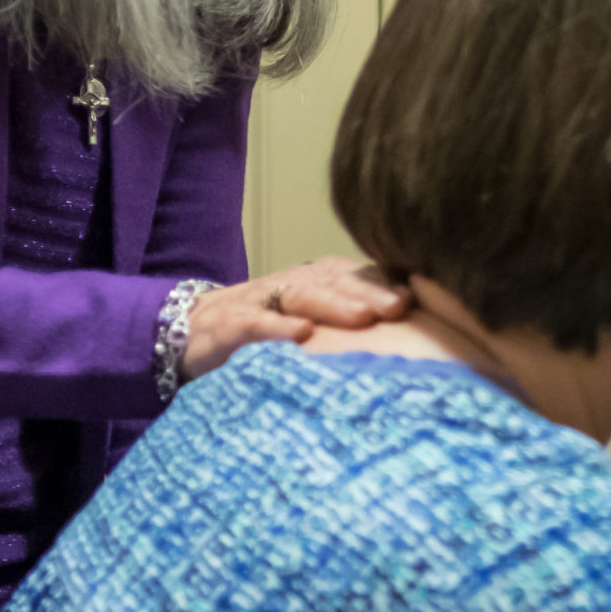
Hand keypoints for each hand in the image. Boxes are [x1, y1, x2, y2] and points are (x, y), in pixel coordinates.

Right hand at [181, 255, 409, 381]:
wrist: (191, 330)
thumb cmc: (266, 328)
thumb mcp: (310, 320)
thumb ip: (350, 320)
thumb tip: (408, 329)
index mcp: (316, 281)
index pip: (357, 276)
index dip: (386, 283)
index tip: (418, 298)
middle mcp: (293, 284)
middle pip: (336, 282)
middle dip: (370, 292)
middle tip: (401, 306)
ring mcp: (262, 301)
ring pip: (302, 295)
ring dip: (334, 304)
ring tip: (364, 317)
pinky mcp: (232, 325)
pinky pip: (257, 323)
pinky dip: (279, 327)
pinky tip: (302, 335)